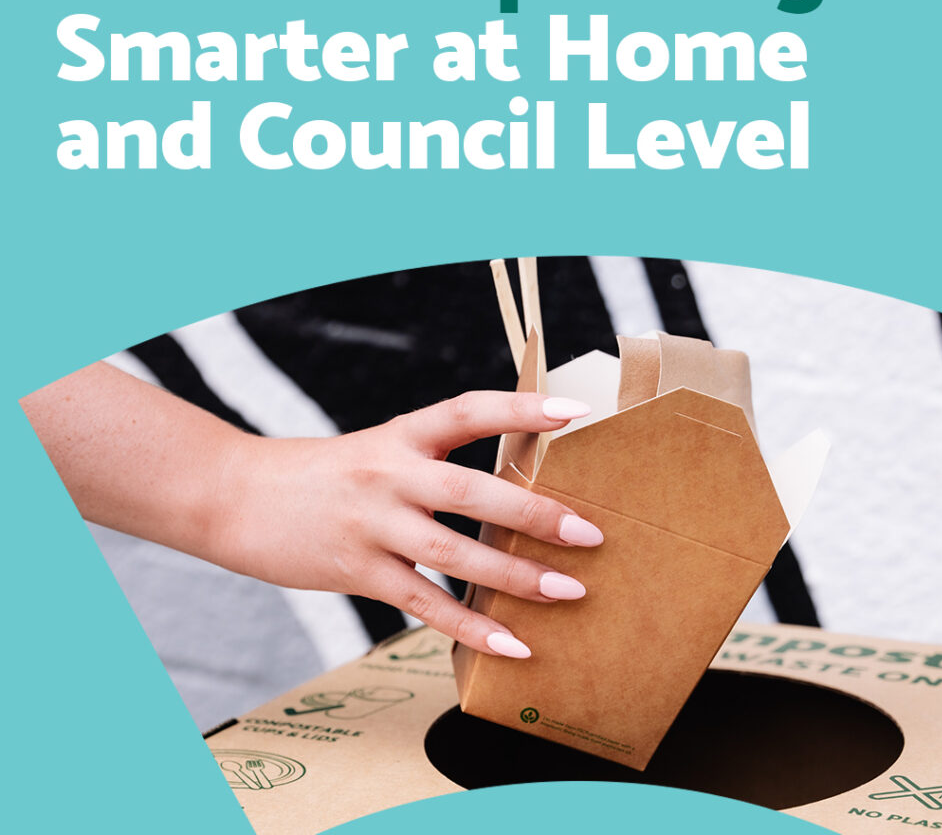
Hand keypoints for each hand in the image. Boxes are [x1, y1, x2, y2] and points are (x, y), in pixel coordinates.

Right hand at [215, 391, 602, 657]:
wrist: (237, 496)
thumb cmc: (322, 474)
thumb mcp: (377, 450)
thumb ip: (431, 464)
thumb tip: (507, 491)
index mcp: (400, 435)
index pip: (468, 409)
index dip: (522, 408)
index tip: (576, 412)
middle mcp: (389, 474)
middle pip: (471, 491)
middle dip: (535, 513)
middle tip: (590, 533)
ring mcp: (372, 524)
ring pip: (455, 553)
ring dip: (517, 577)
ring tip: (570, 591)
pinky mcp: (357, 570)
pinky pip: (424, 603)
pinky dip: (471, 628)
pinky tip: (513, 645)